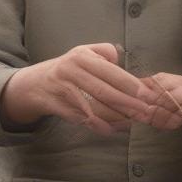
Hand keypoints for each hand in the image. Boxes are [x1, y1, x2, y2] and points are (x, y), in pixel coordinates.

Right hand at [4, 43, 152, 135]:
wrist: (33, 84)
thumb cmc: (67, 68)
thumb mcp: (83, 52)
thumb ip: (105, 52)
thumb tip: (121, 60)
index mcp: (81, 57)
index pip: (110, 72)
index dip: (130, 84)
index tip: (147, 94)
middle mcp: (71, 71)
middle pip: (104, 91)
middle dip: (128, 103)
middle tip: (147, 112)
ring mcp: (63, 91)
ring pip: (95, 108)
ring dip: (116, 117)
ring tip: (134, 121)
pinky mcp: (58, 107)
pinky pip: (83, 119)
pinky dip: (100, 126)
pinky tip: (114, 129)